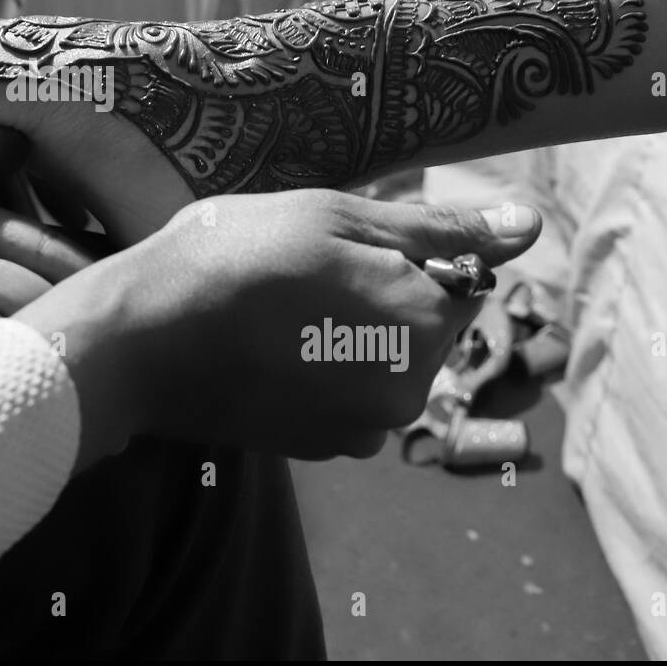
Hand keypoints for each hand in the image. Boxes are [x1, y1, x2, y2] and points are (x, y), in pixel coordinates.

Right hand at [17, 190, 541, 464]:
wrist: (137, 341)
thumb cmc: (231, 257)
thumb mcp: (335, 217)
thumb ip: (439, 230)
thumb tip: (530, 226)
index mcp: (422, 324)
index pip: (460, 280)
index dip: (404, 253)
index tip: (339, 245)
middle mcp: (406, 390)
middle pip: (422, 327)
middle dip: (379, 295)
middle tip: (300, 269)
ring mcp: (359, 430)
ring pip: (381, 360)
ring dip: (347, 332)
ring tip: (276, 307)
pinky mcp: (315, 448)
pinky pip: (344, 396)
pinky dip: (318, 369)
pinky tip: (263, 345)